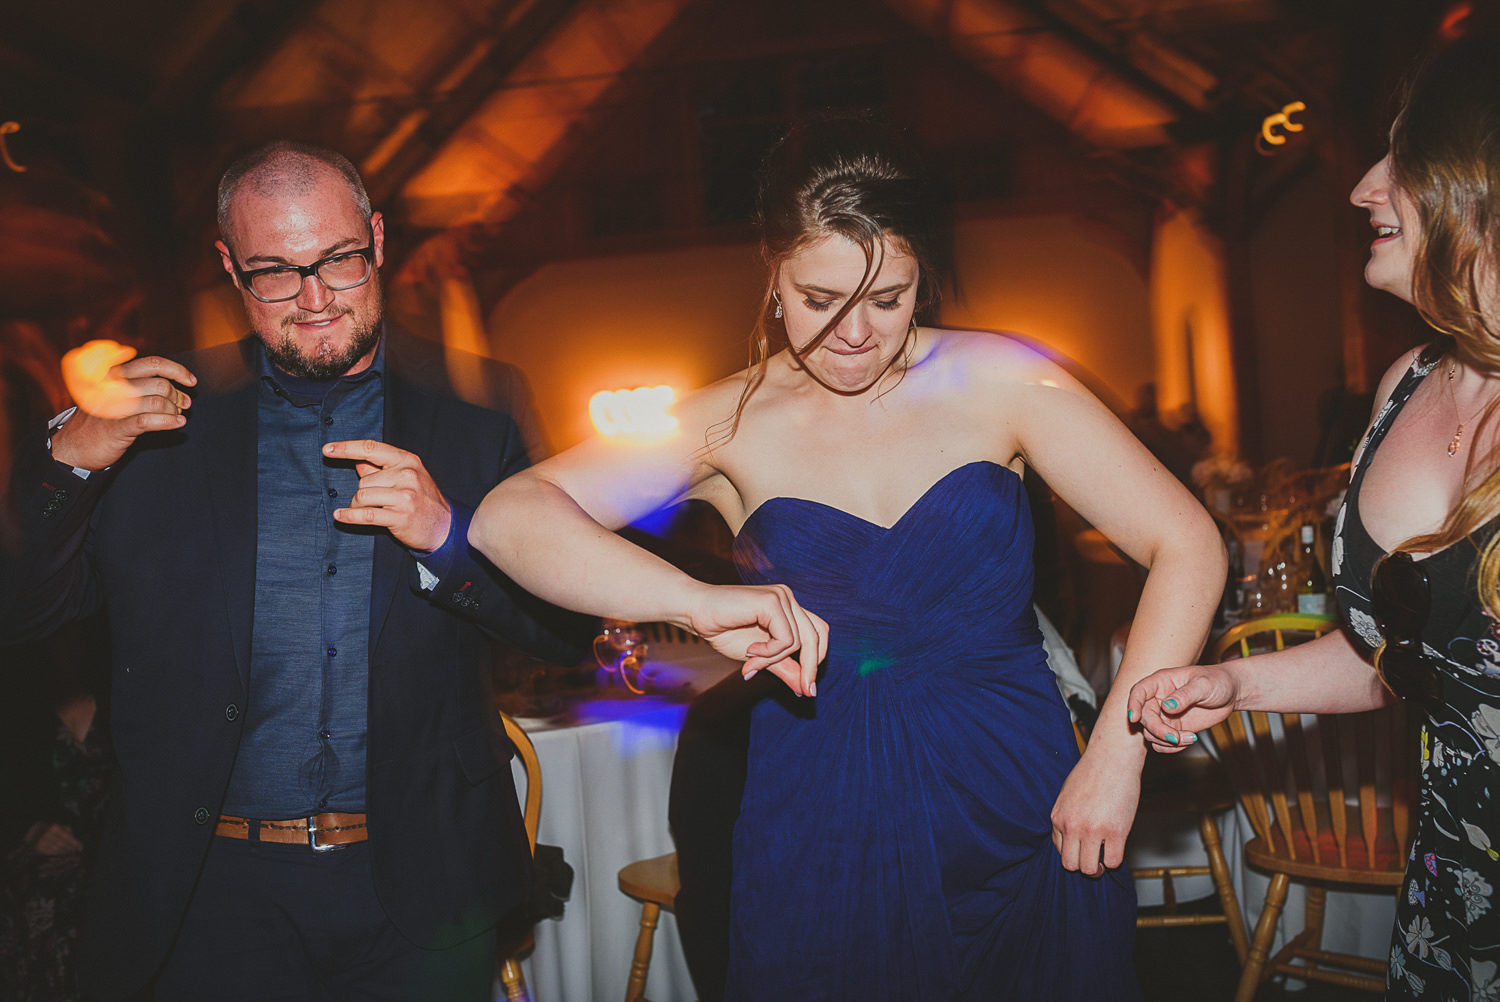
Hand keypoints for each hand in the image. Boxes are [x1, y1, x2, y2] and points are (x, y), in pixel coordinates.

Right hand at [23, 821, 82, 855]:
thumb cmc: (48, 828)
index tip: (81, 847)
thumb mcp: (58, 826)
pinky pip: (51, 853)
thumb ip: (67, 831)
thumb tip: (76, 841)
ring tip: (70, 852)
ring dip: (65, 852)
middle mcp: (48, 835)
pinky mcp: (38, 848)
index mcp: (54, 828)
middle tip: (76, 851)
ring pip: (57, 850)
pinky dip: (58, 853)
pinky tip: (62, 853)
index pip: (68, 837)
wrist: (31, 831)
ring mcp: (42, 842)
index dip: (75, 843)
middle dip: (71, 848)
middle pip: (63, 845)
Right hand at [53, 342, 195, 470]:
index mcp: (114, 375)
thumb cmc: (99, 422)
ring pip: (157, 401)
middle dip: (177, 394)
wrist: (71, 449)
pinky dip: (168, 421)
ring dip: (174, 410)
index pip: (152, 364)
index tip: (190, 381)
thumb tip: (175, 387)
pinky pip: (148, 420)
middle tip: (184, 404)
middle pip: (159, 383)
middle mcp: (112, 386)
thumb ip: (138, 387)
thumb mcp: (114, 396)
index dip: (176, 370)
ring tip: (179, 416)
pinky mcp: (115, 427)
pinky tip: (177, 423)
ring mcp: (113, 407)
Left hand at [322, 439, 451, 551]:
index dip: (346, 448)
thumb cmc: (422, 499)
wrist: (444, 526)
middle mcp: (407, 475)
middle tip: (370, 501)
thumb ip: (381, 469)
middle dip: (361, 492)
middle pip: (364, 479)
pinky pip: (366, 514)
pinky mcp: (401, 516)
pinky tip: (340, 516)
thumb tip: (357, 461)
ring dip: (356, 506)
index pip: (371, 448)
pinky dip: (350, 516)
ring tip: (365, 511)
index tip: (327, 449)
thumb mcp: (406, 477)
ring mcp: (405, 496)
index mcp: (407, 460)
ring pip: (363, 496)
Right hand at [685, 583, 827, 696]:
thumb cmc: (723, 630)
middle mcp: (788, 599)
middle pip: (816, 637)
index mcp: (788, 608)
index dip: (816, 660)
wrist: (695, 613)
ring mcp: (781, 597)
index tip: (808, 689)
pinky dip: (769, 653)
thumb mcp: (759, 657)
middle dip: (810, 668)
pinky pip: (785, 639)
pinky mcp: (772, 601)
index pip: (818, 633)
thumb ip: (783, 668)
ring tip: (750, 662)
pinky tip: (749, 650)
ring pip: (799, 641)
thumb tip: (805, 689)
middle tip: (805, 691)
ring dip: (774, 660)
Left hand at [1050, 742, 1140, 874]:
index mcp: (1058, 817)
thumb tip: (1070, 836)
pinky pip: (1114, 861)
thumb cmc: (1092, 771)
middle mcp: (1072, 826)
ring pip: (1090, 869)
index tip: (1083, 849)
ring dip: (1099, 868)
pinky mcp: (1116, 832)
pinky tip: (1117, 848)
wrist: (1112, 756)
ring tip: (1104, 859)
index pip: (1059, 850)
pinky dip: (1115, 860)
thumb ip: (1066, 815)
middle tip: (1094, 860)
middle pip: (1071, 865)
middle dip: (1082, 865)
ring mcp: (1093, 830)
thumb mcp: (1067, 794)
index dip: (1072, 852)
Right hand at [1126, 665, 1239, 752]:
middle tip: (1176, 738)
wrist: (1230, 694)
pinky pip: (1161, 743)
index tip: (1135, 718)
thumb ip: (1185, 695)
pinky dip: (1172, 747)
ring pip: (1151, 733)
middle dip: (1158, 730)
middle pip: (1144, 718)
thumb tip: (1167, 706)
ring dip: (1167, 741)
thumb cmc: (1217, 681)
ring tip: (1190, 737)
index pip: (1139, 691)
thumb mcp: (1204, 685)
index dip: (1133, 704)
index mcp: (1161, 682)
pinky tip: (1188, 740)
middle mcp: (1158, 699)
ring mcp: (1164, 715)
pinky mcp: (1173, 728)